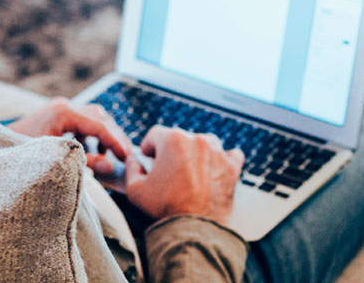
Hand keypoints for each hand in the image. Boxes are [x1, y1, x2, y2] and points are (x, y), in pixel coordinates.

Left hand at [8, 98, 132, 176]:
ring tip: (111, 157)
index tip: (128, 157)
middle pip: (101, 118)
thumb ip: (83, 162)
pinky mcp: (58, 116)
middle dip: (115, 137)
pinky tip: (94, 153)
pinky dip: (93, 136)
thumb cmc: (19, 155)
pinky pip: (84, 122)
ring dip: (105, 136)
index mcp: (63, 113)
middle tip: (127, 157)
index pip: (100, 125)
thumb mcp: (53, 159)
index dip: (117, 142)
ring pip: (94, 118)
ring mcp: (60, 109)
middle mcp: (64, 106)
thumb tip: (109, 165)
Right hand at [125, 126, 244, 225]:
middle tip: (168, 172)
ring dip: (196, 155)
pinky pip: (230, 155)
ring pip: (204, 145)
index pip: (155, 134)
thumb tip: (134, 161)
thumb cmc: (166, 209)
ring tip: (190, 175)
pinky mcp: (232, 167)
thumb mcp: (135, 190)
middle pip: (180, 139)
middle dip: (172, 153)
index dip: (149, 147)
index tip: (149, 157)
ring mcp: (218, 153)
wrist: (195, 230)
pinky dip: (221, 162)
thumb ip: (131, 169)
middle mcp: (198, 141)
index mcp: (173, 140)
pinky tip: (213, 172)